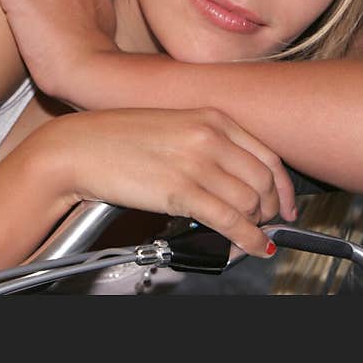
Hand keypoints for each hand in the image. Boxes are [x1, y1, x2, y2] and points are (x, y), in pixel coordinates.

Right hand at [23, 107, 297, 255]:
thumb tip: (234, 176)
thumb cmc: (116, 138)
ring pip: (251, 202)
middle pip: (265, 181)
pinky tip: (249, 246)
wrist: (78, 148)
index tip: (285, 203)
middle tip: (266, 223)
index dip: (283, 187)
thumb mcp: (172, 126)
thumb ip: (207, 143)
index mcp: (211, 117)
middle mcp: (210, 136)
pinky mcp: (181, 190)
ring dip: (256, 225)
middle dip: (271, 209)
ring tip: (249, 234)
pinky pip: (230, 220)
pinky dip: (246, 238)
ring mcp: (197, 162)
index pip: (268, 156)